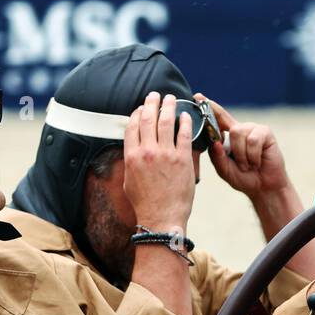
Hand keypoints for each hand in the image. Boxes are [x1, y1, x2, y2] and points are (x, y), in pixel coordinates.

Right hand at [123, 91, 194, 232]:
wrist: (161, 218)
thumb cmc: (145, 204)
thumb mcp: (129, 181)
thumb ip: (131, 162)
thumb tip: (133, 150)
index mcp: (131, 156)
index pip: (132, 126)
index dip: (137, 113)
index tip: (141, 107)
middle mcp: (147, 152)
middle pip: (148, 118)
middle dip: (151, 102)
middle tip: (155, 95)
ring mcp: (165, 154)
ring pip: (166, 121)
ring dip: (168, 106)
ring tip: (171, 98)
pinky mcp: (182, 160)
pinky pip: (184, 134)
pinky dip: (185, 122)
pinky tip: (186, 116)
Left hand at [197, 92, 290, 198]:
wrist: (264, 187)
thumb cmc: (244, 178)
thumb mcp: (224, 170)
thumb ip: (217, 157)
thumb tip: (214, 142)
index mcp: (229, 136)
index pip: (218, 117)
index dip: (208, 106)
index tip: (198, 97)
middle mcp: (241, 129)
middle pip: (231, 128)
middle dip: (234, 151)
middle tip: (242, 166)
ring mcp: (254, 129)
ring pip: (239, 133)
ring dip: (243, 155)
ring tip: (250, 165)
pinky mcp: (265, 132)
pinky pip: (253, 141)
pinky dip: (253, 156)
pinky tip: (258, 162)